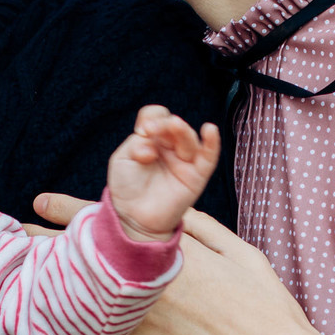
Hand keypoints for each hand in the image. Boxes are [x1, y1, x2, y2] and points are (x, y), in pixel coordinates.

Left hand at [33, 195, 334, 334]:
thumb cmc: (268, 312)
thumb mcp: (241, 255)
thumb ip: (202, 230)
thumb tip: (175, 212)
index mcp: (169, 254)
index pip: (108, 223)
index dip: (68, 211)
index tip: (41, 203)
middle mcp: (145, 286)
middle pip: (82, 261)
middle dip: (45, 247)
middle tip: (15, 237)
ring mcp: (135, 324)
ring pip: (83, 303)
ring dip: (55, 290)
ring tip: (22, 282)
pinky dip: (77, 329)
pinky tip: (53, 325)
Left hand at [105, 106, 221, 241]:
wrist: (133, 217)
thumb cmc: (126, 188)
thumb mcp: (122, 159)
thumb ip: (136, 144)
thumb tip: (153, 146)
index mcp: (153, 139)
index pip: (158, 117)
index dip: (151, 118)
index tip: (141, 132)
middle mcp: (171, 147)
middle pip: (174, 125)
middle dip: (164, 124)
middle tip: (151, 131)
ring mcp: (185, 161)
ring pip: (189, 138)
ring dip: (181, 130)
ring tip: (174, 126)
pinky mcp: (197, 176)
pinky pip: (209, 157)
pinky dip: (212, 143)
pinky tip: (210, 130)